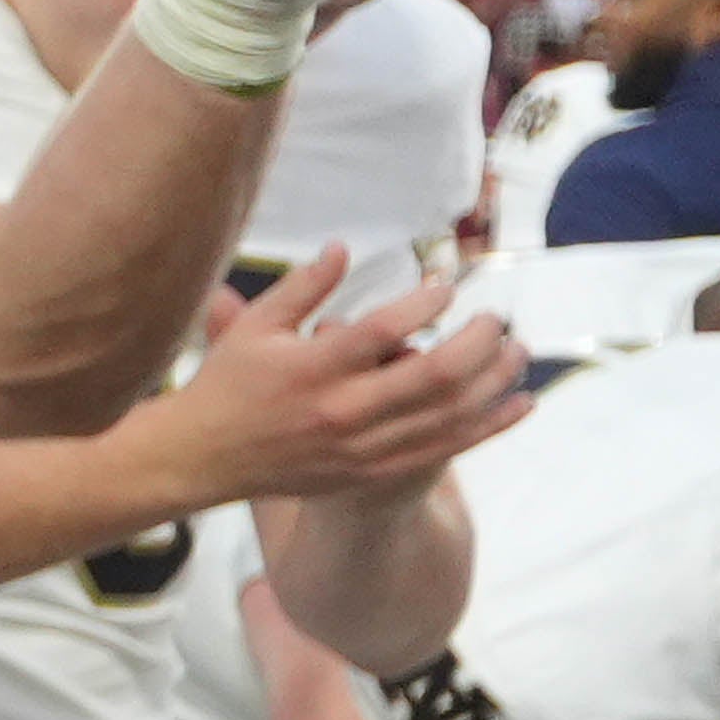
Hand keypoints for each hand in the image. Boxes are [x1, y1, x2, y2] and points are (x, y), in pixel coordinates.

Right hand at [167, 243, 526, 501]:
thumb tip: (344, 247)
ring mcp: (359, 447)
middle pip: (434, 374)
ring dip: (494, 380)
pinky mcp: (371, 472)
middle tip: (495, 319)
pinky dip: (489, 426)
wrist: (201, 458)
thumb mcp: (253, 327)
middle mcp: (340, 410)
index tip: (445, 283)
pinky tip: (519, 403)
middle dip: (478, 341)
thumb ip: (301, 287)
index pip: (384, 329)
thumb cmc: (227, 384)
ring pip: (449, 413)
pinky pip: (445, 449)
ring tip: (516, 351)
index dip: (425, 301)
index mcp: (310, 368)